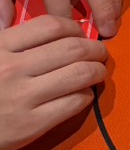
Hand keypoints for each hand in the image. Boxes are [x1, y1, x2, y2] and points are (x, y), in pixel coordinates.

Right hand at [0, 15, 107, 149]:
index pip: (51, 26)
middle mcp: (13, 68)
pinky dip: (87, 95)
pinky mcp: (33, 124)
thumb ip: (15, 43)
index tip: (81, 35)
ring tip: (97, 72)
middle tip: (99, 54)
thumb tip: (58, 32)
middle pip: (73, 48)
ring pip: (80, 73)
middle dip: (95, 49)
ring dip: (97, 71)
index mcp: (0, 46)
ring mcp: (23, 97)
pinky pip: (75, 102)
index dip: (76, 28)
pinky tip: (82, 94)